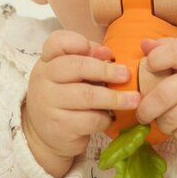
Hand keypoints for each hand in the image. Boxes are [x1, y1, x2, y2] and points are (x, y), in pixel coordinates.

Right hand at [23, 30, 140, 177]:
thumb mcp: (71, 76)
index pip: (57, 42)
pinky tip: (110, 118)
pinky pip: (90, 120)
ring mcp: (48, 104)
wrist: (46, 135)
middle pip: (75, 67)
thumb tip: (108, 55)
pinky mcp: (59, 127)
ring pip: (86, 96)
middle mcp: (43, 80)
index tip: (106, 53)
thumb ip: (88, 60)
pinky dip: (105, 119)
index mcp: (48, 62)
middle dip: (105, 70)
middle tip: (126, 75)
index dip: (79, 42)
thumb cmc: (66, 99)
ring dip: (114, 98)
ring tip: (133, 99)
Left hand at [135, 38, 176, 146]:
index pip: (173, 53)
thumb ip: (167, 48)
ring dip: (161, 122)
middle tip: (142, 112)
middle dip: (146, 107)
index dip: (155, 59)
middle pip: (164, 96)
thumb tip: (144, 45)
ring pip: (170, 120)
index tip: (150, 65)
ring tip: (166, 117)